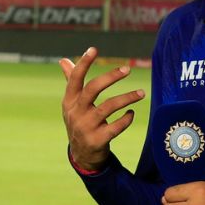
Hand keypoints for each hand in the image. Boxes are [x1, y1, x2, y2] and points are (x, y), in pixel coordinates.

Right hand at [59, 47, 145, 171]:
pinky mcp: (98, 140)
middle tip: (127, 69)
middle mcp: (76, 113)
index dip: (83, 64)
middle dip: (110, 77)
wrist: (81, 155)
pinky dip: (126, 119)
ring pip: (108, 107)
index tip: (93, 49)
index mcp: (69, 101)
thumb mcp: (71, 104)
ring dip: (127, 98)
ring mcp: (86, 127)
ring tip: (141, 93)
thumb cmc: (79, 122)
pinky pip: (116, 127)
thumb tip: (63, 60)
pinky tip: (132, 114)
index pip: (75, 79)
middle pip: (93, 89)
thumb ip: (70, 82)